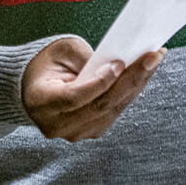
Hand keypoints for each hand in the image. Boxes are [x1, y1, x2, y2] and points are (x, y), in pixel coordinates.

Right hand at [22, 37, 163, 140]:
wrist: (32, 88)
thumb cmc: (45, 65)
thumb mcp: (59, 51)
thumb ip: (86, 58)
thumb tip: (119, 62)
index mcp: (42, 102)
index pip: (74, 97)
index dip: (98, 82)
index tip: (119, 63)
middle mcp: (58, 124)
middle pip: (101, 105)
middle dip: (131, 79)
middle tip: (152, 57)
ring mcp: (75, 133)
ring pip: (112, 110)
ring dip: (137, 85)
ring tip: (153, 61)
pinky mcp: (90, 131)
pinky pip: (114, 112)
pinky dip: (130, 92)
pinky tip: (143, 75)